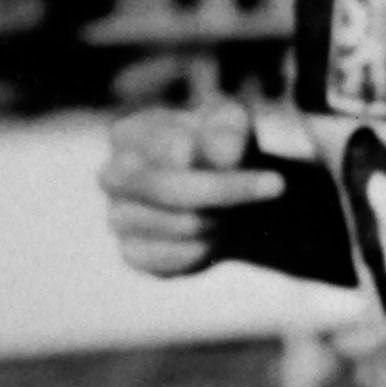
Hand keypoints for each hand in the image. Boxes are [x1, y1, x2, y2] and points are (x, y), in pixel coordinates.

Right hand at [100, 99, 287, 278]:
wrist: (226, 195)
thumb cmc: (222, 151)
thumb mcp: (232, 127)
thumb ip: (227, 130)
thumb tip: (221, 155)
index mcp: (129, 134)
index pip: (170, 149)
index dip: (217, 165)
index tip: (267, 175)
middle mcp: (112, 175)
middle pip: (166, 189)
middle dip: (225, 193)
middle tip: (273, 189)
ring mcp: (117, 217)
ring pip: (181, 225)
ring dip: (221, 219)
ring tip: (233, 209)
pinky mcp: (133, 254)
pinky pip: (176, 258)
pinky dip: (208, 249)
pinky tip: (216, 235)